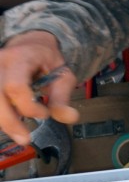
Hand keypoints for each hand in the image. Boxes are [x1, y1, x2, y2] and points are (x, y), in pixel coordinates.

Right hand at [0, 31, 77, 145]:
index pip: (17, 86)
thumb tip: (70, 117)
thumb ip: (62, 97)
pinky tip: (11, 122)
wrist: (30, 43)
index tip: (44, 114)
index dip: (28, 106)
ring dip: (3, 120)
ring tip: (19, 132)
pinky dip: (1, 116)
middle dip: (9, 121)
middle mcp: (0, 63)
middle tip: (25, 138)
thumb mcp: (62, 74)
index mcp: (21, 58)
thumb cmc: (46, 59)